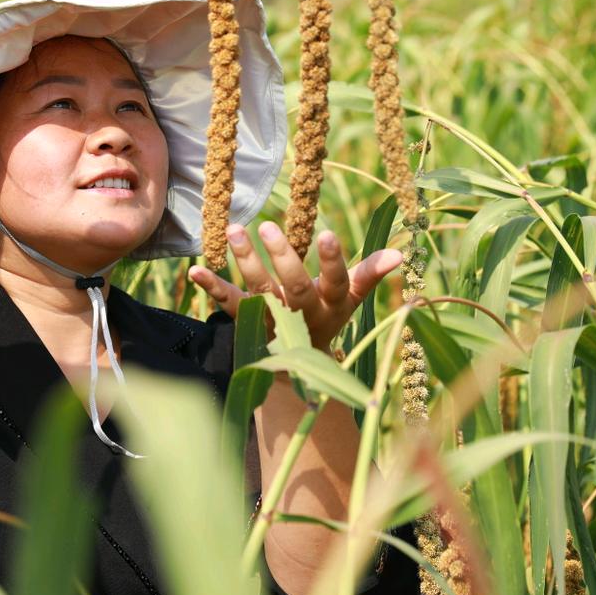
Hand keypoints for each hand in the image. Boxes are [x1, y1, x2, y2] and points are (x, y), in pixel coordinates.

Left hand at [188, 222, 402, 350]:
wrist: (296, 368)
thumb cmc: (326, 317)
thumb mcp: (349, 300)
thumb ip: (369, 274)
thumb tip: (401, 253)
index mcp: (332, 305)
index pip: (337, 282)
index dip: (333, 262)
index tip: (328, 234)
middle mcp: (303, 315)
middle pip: (294, 288)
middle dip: (282, 258)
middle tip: (267, 226)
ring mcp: (273, 320)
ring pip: (259, 291)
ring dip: (245, 261)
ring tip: (233, 229)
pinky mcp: (246, 322)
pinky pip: (228, 304)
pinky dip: (211, 288)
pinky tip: (194, 271)